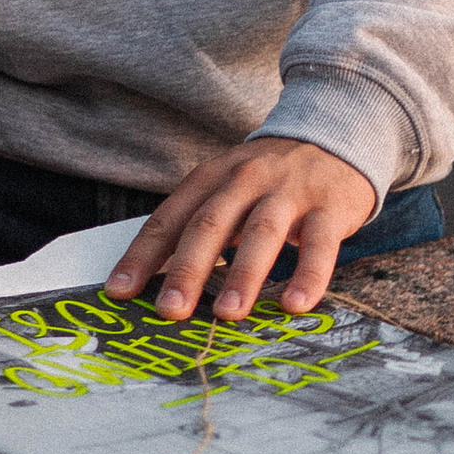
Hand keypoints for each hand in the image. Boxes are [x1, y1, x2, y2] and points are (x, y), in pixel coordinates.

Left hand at [106, 137, 378, 322]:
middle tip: (170, 311)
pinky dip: (308, 275)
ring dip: (243, 275)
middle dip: (187, 270)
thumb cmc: (268, 181)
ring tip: (228, 315)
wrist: (335, 138)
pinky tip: (296, 305)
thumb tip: (160, 284)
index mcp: (210, 179)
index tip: (118, 291)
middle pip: (209, 224)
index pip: (169, 219)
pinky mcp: (329, 207)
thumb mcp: (227, 189)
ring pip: (261, 233)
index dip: (142, 255)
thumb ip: (198, 226)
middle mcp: (244, 180)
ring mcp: (288, 192)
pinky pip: (319, 244)